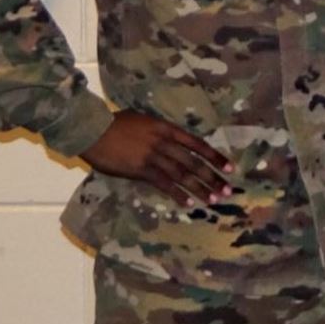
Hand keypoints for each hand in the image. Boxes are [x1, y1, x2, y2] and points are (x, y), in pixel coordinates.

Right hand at [80, 109, 233, 207]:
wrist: (95, 130)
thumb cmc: (117, 123)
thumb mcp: (144, 120)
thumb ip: (161, 131)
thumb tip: (175, 141)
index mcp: (167, 128)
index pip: (197, 144)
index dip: (215, 156)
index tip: (229, 167)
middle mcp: (164, 142)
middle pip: (194, 162)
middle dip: (213, 177)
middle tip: (228, 190)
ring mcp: (153, 156)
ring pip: (183, 175)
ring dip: (200, 188)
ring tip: (214, 199)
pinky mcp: (141, 170)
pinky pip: (165, 184)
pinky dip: (178, 194)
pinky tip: (189, 203)